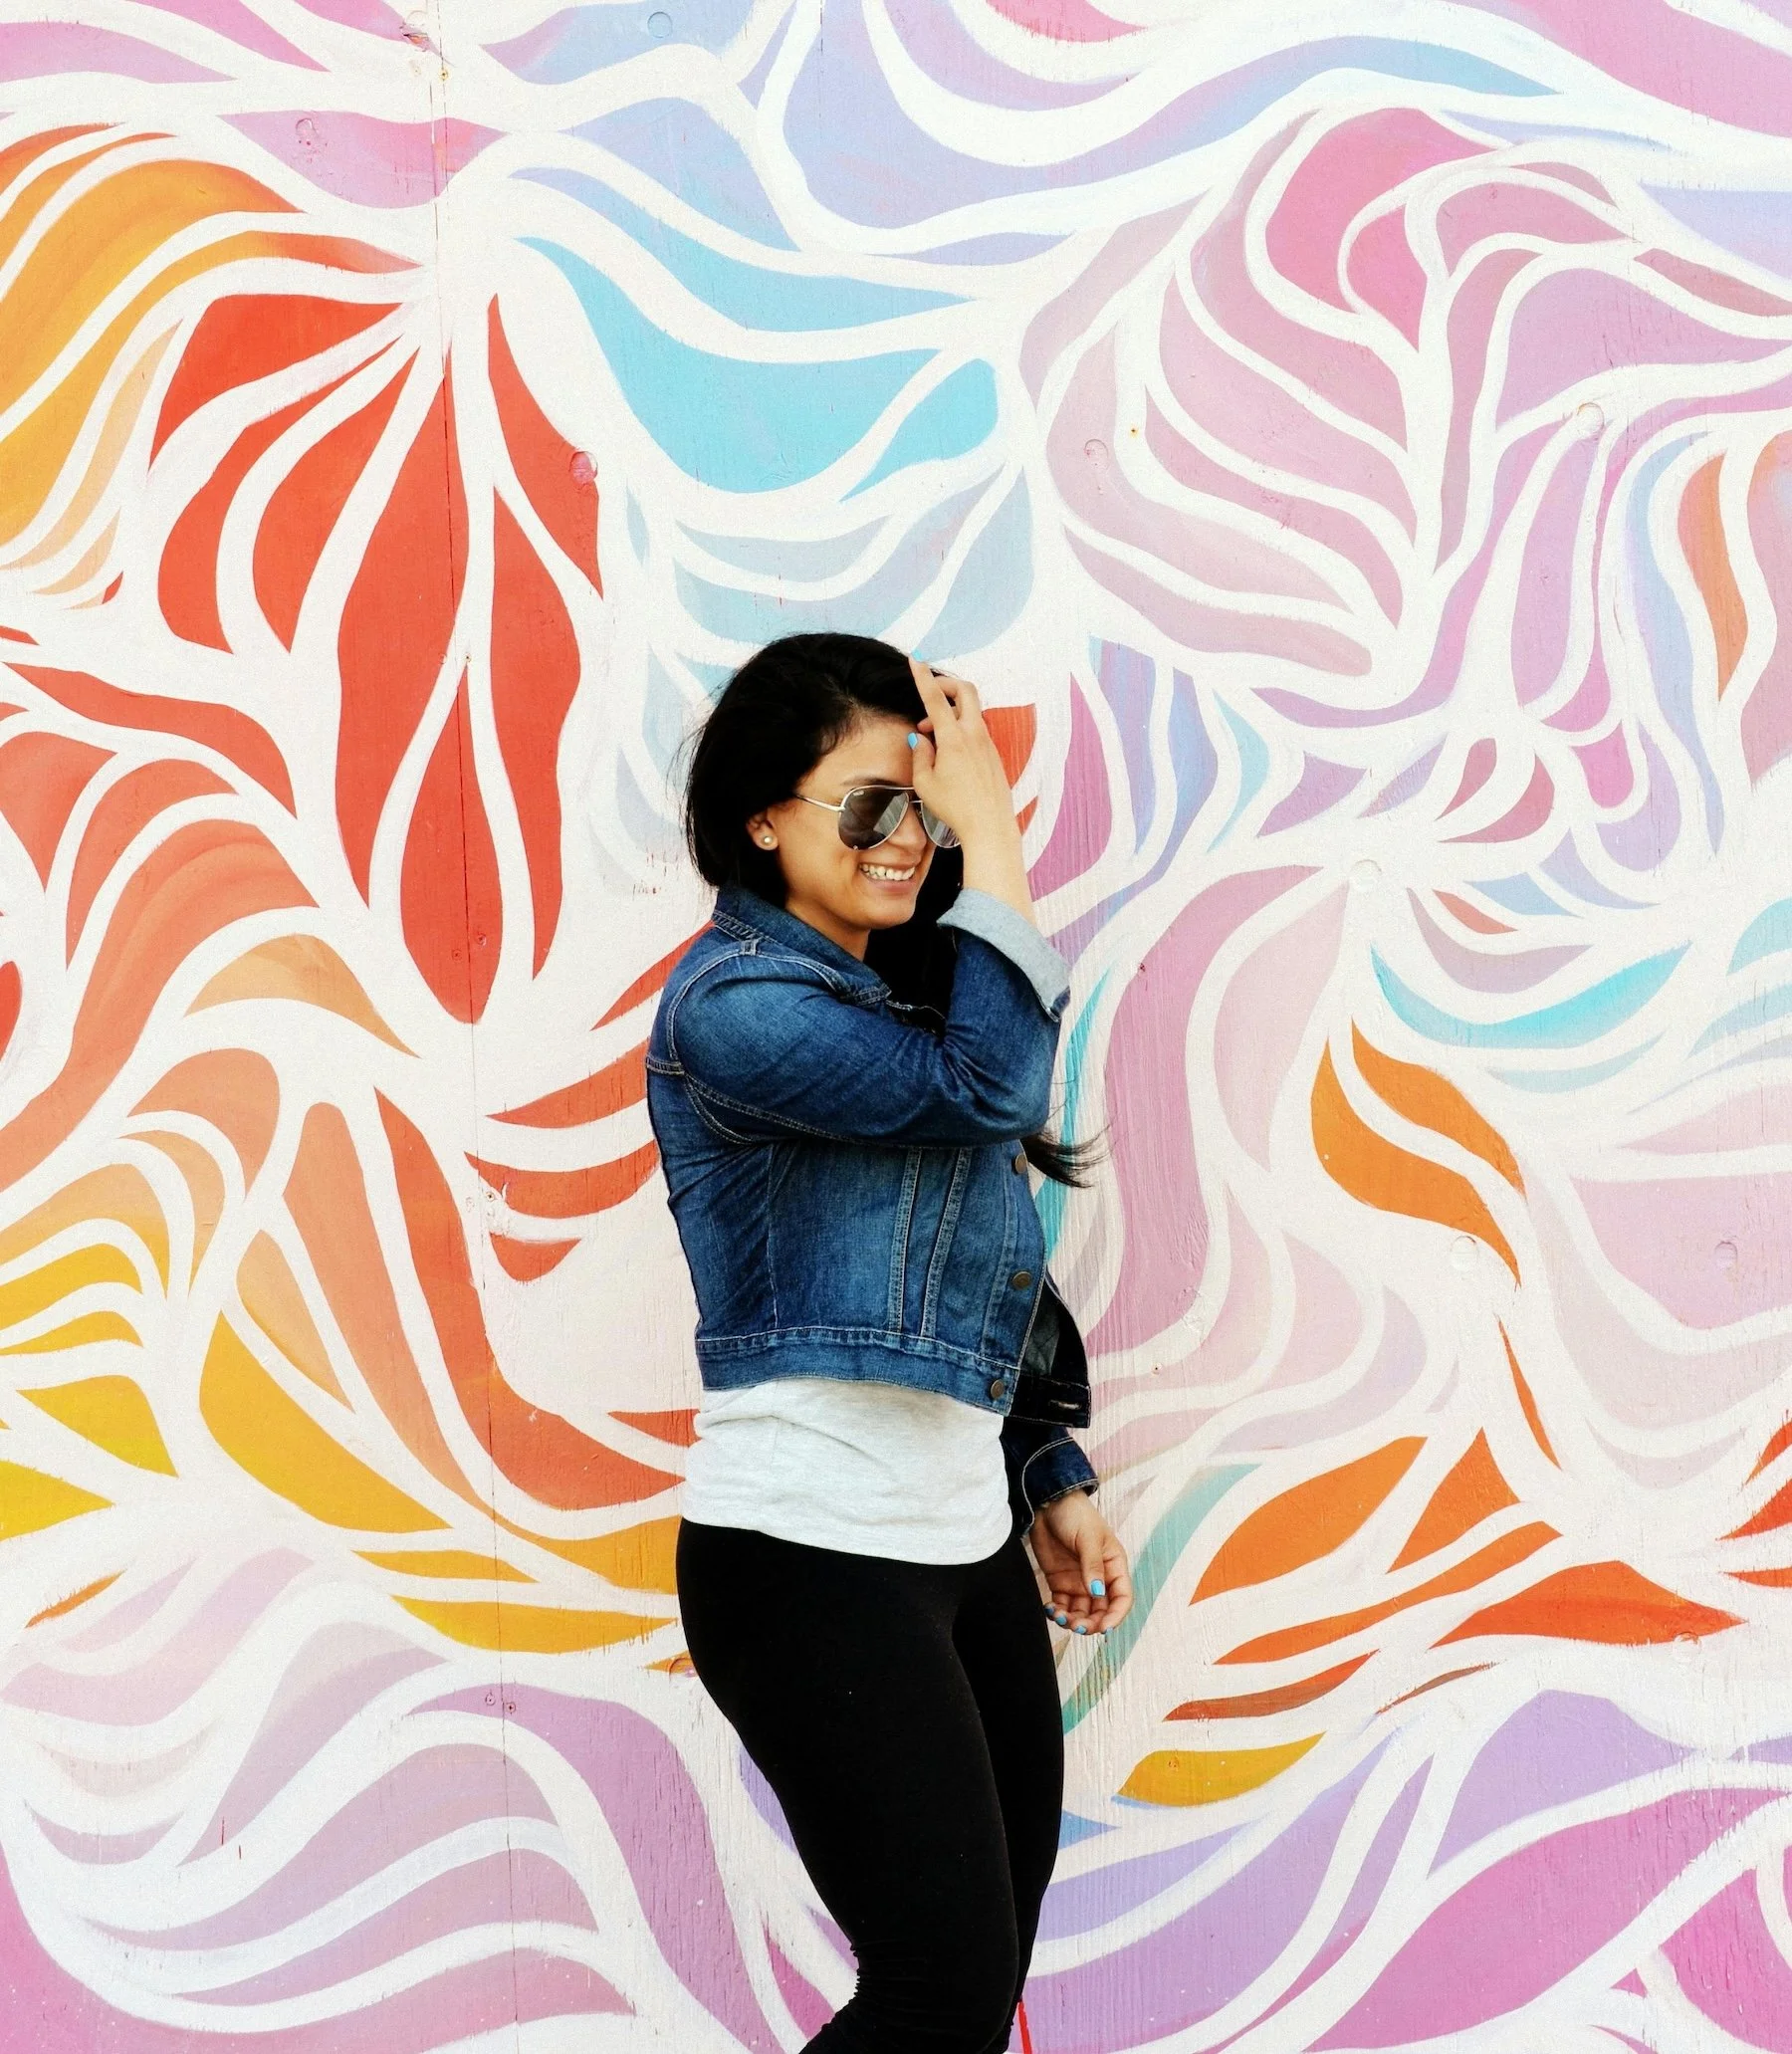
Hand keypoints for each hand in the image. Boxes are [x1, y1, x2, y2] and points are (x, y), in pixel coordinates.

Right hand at [907, 658, 1033, 923]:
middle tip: (929, 692)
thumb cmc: (955, 808)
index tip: (914, 660)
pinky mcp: (993, 753)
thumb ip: (920, 754)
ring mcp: (987, 742)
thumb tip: (919, 737)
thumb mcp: (925, 783)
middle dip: (945, 683)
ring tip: (929, 735)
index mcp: (954, 738)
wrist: (990, 826)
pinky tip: (947, 751)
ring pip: (970, 710)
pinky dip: (959, 728)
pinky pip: (976, 728)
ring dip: (949, 712)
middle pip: (965, 690)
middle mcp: (974, 734)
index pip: (935, 698)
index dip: (922, 677)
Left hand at [1029, 1489, 1131, 1637]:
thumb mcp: (1088, 1538)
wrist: (1048, 1503)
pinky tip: (1050, 1609)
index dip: (1116, 1616)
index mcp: (1114, 1566)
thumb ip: (1092, 1566)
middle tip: (1077, 1626)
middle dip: (1091, 1623)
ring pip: (1081, 1612)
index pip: (1122, 1598)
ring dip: (1072, 1621)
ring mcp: (1079, 1581)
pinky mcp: (1060, 1582)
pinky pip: (1062, 1605)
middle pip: (1101, 1611)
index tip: (1103, 1627)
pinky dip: (1057, 1612)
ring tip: (1059, 1616)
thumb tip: (1097, 1593)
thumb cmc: (1076, 1514)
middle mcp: (1099, 1578)